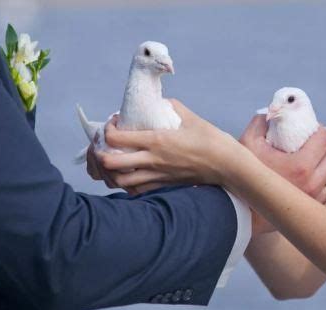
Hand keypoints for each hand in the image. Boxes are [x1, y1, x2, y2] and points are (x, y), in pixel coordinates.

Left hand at [90, 99, 242, 191]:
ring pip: (120, 181)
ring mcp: (157, 176)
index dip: (107, 130)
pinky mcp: (164, 185)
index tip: (113, 124)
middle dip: (100, 155)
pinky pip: (136, 190)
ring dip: (111, 172)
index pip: (116, 138)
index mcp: (156, 140)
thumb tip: (158, 103)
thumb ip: (170, 107)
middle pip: (111, 164)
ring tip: (113, 162)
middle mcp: (152, 160)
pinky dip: (126, 183)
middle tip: (105, 147)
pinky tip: (129, 174)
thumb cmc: (209, 139)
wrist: (225, 164)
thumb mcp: (189, 117)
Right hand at [240, 115, 325, 203]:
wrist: (240, 209)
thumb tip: (270, 113)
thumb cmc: (243, 177)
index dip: (322, 130)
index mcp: (300, 167)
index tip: (314, 127)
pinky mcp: (313, 208)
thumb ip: (259, 123)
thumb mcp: (246, 144)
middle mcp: (312, 184)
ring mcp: (314, 198)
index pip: (324, 140)